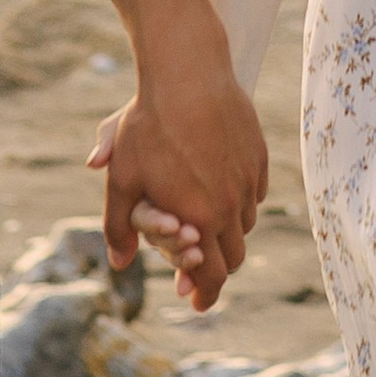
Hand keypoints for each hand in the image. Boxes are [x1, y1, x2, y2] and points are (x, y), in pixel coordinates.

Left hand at [95, 0, 268, 313]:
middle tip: (201, 271)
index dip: (206, 295)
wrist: (187, 73)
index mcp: (200, 219)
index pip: (213, 275)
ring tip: (208, 228)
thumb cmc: (148, 125)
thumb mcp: (122, 178)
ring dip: (228, 232)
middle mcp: (232, 204)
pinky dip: (240, 201)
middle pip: (235, 256)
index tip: (197, 303)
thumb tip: (119, 264)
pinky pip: (255, 192)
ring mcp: (249, 179)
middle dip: (218, 269)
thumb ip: (117, 227)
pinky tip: (222, 190)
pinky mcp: (258, 155)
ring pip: (246, 223)